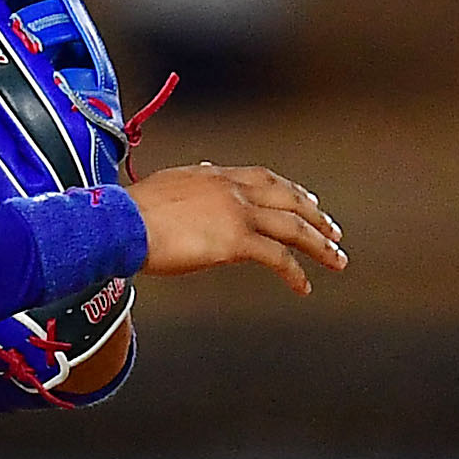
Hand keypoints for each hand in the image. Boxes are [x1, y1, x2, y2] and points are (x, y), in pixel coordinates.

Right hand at [130, 160, 346, 293]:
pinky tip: (304, 287)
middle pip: (288, 199)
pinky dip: (295, 273)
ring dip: (319, 245)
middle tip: (335, 232)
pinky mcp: (236, 241)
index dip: (291, 190)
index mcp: (216, 174)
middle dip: (316, 216)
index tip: (308, 201)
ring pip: (293, 227)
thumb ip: (192, 179)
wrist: (122, 223)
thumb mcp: (167, 185)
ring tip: (337, 260)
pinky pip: (278, 258)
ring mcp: (237, 213)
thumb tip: (203, 170)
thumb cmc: (131, 212)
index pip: (265, 178)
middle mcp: (233, 189)